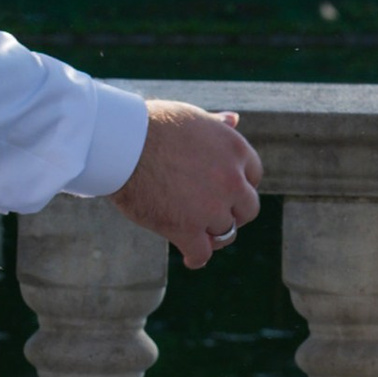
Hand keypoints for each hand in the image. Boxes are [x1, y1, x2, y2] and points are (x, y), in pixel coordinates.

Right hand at [112, 99, 264, 268]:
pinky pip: (201, 253)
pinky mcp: (187, 228)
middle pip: (247, 208)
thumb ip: (217, 126)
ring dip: (213, 235)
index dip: (240, 186)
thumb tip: (234, 120)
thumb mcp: (193, 118)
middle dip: (233, 213)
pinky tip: (190, 258)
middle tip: (214, 215)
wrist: (123, 142)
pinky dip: (197, 258)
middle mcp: (231, 180)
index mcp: (235, 149)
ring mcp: (211, 207)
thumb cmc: (151, 125)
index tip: (226, 192)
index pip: (253, 176)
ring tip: (200, 236)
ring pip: (226, 232)